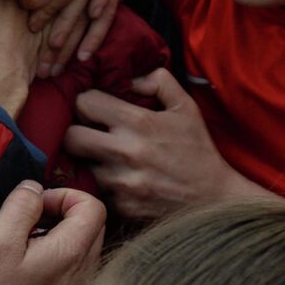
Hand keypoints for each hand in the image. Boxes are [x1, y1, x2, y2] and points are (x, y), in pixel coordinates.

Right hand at [0, 181, 106, 284]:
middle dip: (61, 210)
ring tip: (23, 241)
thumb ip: (20, 205)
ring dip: (56, 231)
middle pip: (91, 222)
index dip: (63, 195)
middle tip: (27, 220)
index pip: (92, 205)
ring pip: (82, 242)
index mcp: (72, 251)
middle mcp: (84, 269)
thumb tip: (33, 188)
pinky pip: (72, 262)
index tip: (33, 206)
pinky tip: (24, 264)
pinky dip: (53, 252)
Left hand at [64, 71, 268, 220]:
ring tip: (103, 157)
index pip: (84, 103)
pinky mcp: (121, 206)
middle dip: (75, 131)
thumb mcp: (186, 107)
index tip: (94, 107)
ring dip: (87, 160)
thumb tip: (131, 78)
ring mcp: (120, 182)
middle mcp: (124, 152)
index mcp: (137, 123)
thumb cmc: (198, 150)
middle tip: (88, 132)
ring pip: (79, 166)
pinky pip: (96, 190)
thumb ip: (159, 82)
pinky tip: (116, 178)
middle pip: (69, 136)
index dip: (86, 102)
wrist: (214, 199)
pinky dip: (101, 183)